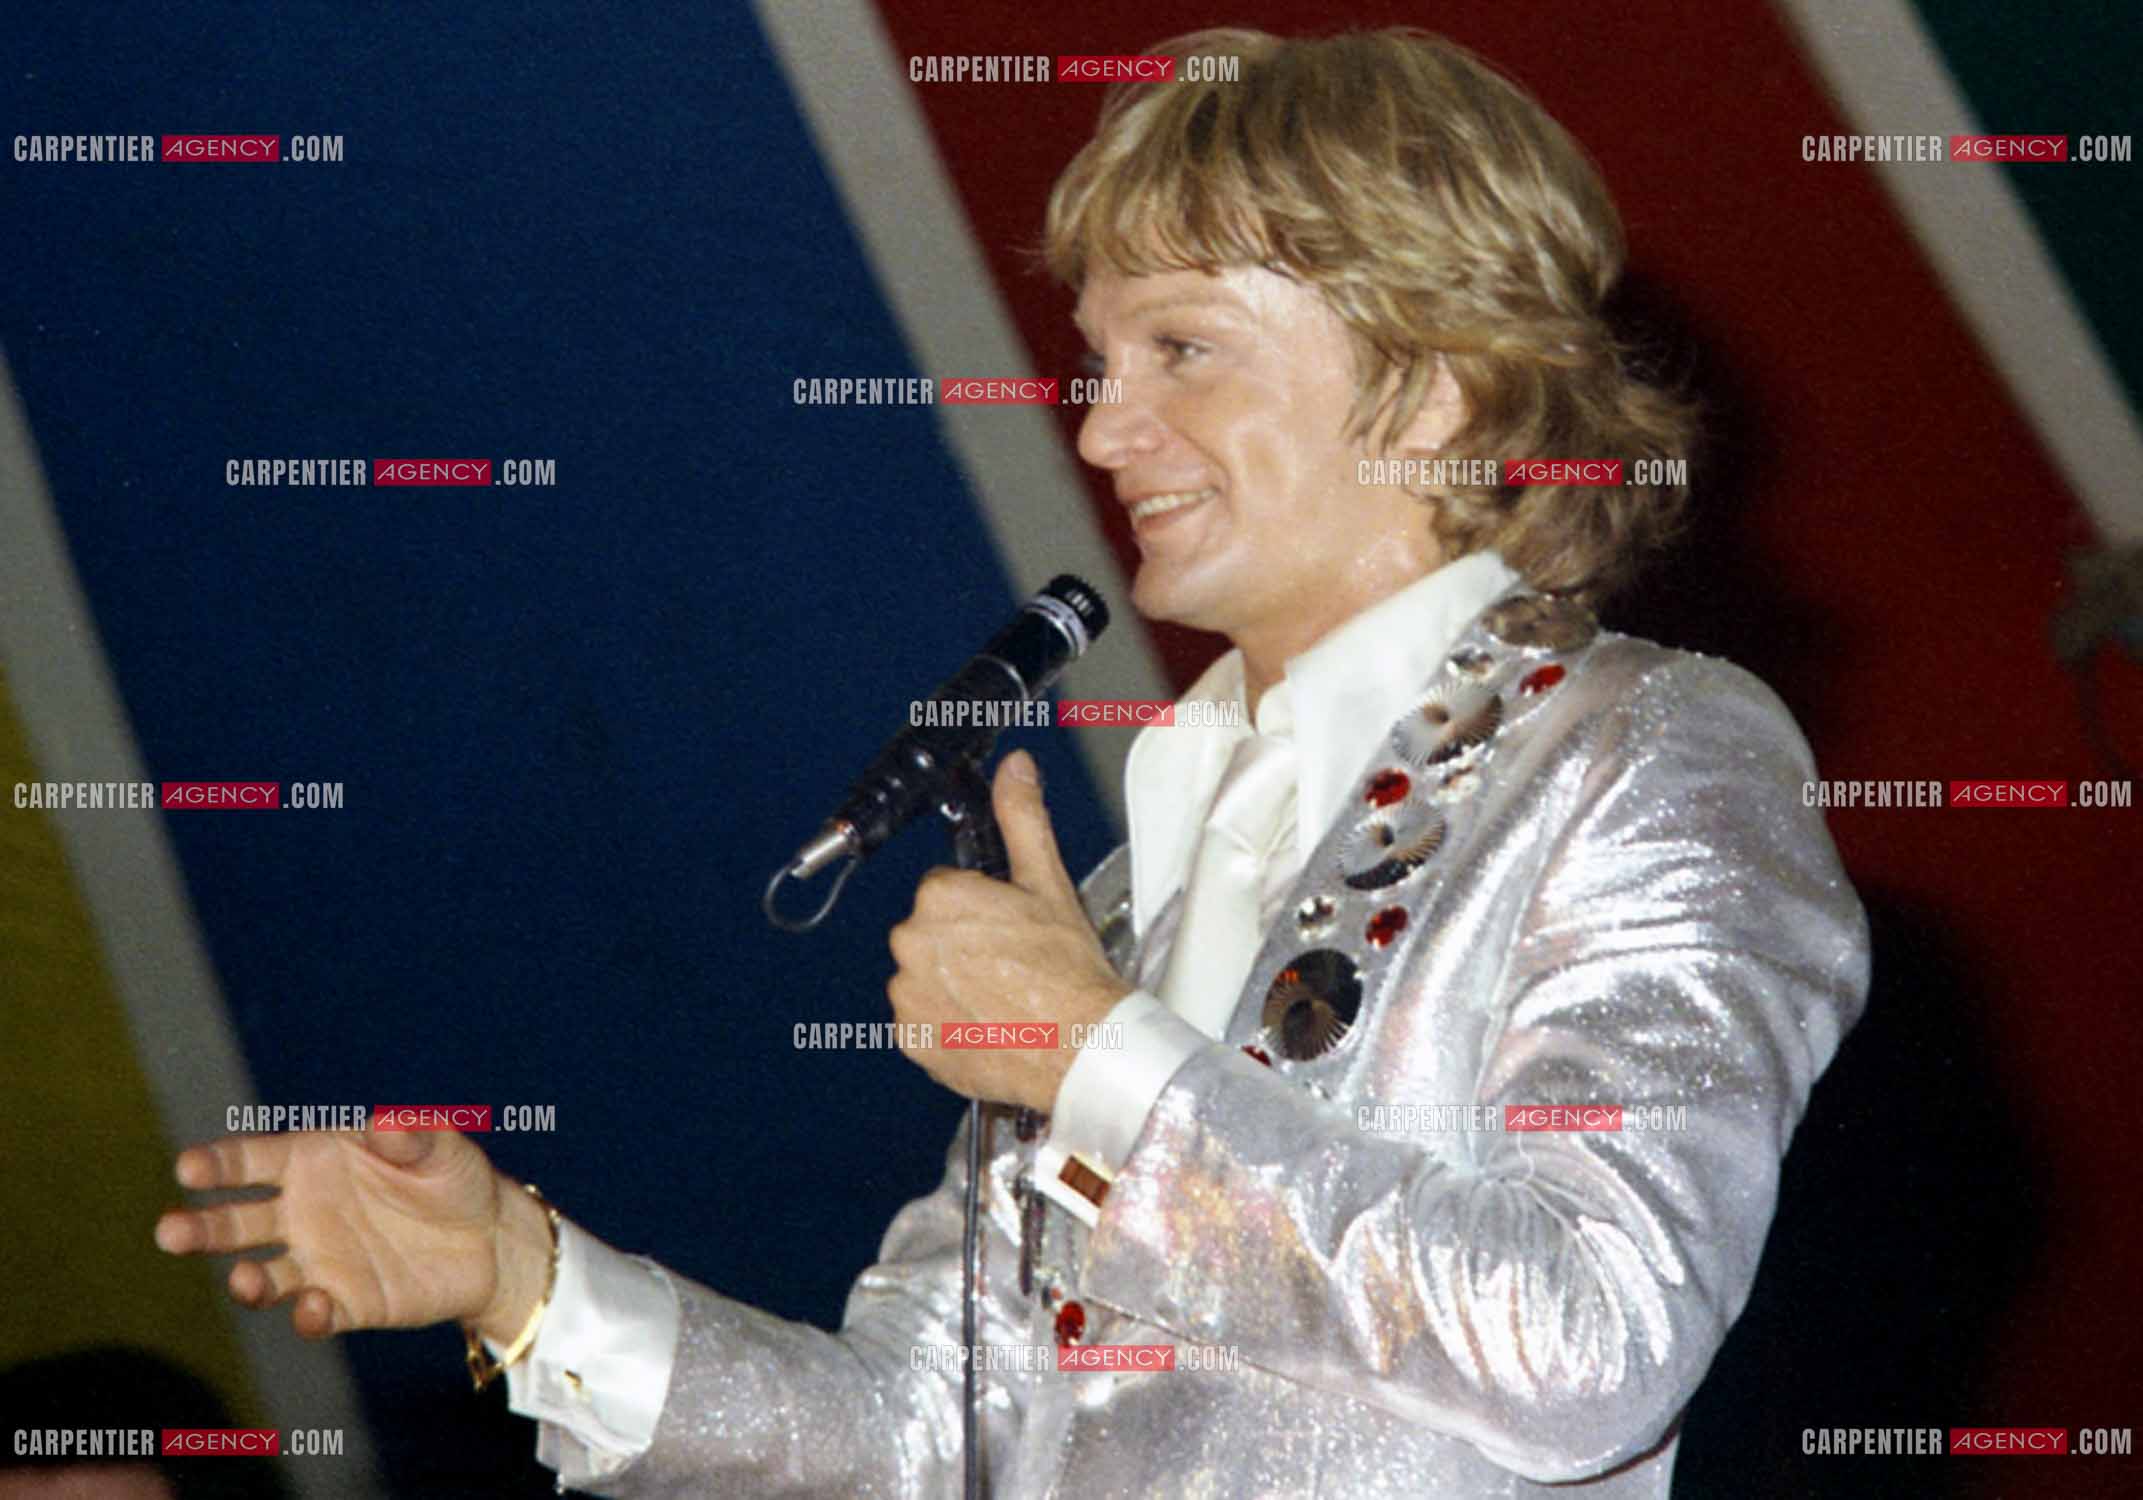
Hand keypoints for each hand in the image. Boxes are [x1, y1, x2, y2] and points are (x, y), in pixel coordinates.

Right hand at [153, 1128, 553, 1343]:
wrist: (491, 1237)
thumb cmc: (455, 1176)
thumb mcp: (443, 1147)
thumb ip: (413, 1136)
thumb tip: (388, 1122)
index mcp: (313, 1160)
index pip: (252, 1160)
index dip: (218, 1163)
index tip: (188, 1168)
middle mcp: (302, 1212)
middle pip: (236, 1222)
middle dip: (201, 1228)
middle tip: (169, 1232)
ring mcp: (318, 1261)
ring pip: (263, 1275)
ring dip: (246, 1280)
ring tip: (246, 1279)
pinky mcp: (344, 1303)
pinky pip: (313, 1314)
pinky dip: (308, 1314)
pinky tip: (314, 1306)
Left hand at [887, 750, 1131, 1111]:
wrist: (1078, 1047)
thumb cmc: (1067, 972)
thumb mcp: (1048, 882)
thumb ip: (1022, 817)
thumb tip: (1015, 769)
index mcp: (939, 898)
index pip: (946, 889)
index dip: (982, 906)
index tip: (1008, 926)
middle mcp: (912, 944)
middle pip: (931, 931)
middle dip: (963, 942)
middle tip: (1011, 962)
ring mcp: (908, 995)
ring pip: (924, 974)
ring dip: (952, 982)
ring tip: (1002, 995)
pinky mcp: (911, 1039)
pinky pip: (921, 1020)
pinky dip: (947, 1022)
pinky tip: (986, 1022)